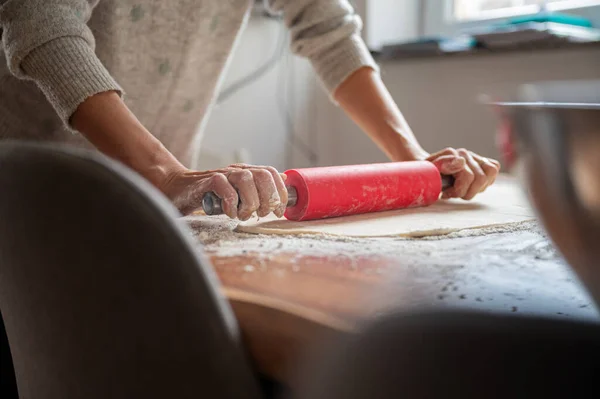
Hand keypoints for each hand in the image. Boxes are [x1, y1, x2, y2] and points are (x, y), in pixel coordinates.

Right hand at [158, 164, 287, 218]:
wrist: (177, 189)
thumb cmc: (209, 194)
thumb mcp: (238, 191)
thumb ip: (259, 186)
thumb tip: (284, 180)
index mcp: (247, 172)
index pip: (271, 173)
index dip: (280, 192)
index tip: (279, 211)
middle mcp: (236, 170)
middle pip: (263, 175)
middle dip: (268, 198)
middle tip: (261, 214)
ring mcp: (222, 174)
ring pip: (246, 179)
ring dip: (250, 202)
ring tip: (244, 214)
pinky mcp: (206, 182)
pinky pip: (224, 186)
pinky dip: (231, 202)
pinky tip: (230, 213)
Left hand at [427, 148, 500, 199]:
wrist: (428, 170)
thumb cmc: (428, 173)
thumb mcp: (428, 171)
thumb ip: (442, 164)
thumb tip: (461, 162)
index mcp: (452, 154)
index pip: (468, 177)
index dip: (457, 191)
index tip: (445, 194)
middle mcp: (465, 154)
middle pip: (481, 178)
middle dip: (467, 192)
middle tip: (454, 193)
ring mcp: (474, 157)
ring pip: (490, 174)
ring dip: (477, 188)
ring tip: (464, 189)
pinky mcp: (482, 161)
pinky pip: (494, 168)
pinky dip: (487, 180)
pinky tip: (473, 185)